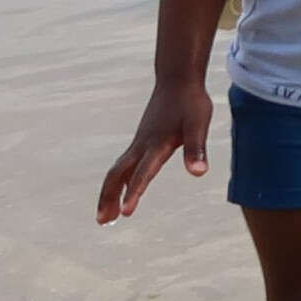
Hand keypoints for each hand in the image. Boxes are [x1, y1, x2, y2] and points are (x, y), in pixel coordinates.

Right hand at [97, 78, 211, 222]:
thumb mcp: (198, 125)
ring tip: (106, 216)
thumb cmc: (190, 103)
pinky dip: (118, 181)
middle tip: (102, 221)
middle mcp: (142, 146)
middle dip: (108, 198)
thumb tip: (198, 173)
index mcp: (156, 144)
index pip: (143, 172)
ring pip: (117, 171)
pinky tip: (122, 191)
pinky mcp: (141, 141)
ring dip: (109, 193)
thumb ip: (197, 149)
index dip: (135, 192)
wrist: (177, 80)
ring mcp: (139, 144)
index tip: (126, 212)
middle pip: (117, 175)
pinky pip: (124, 165)